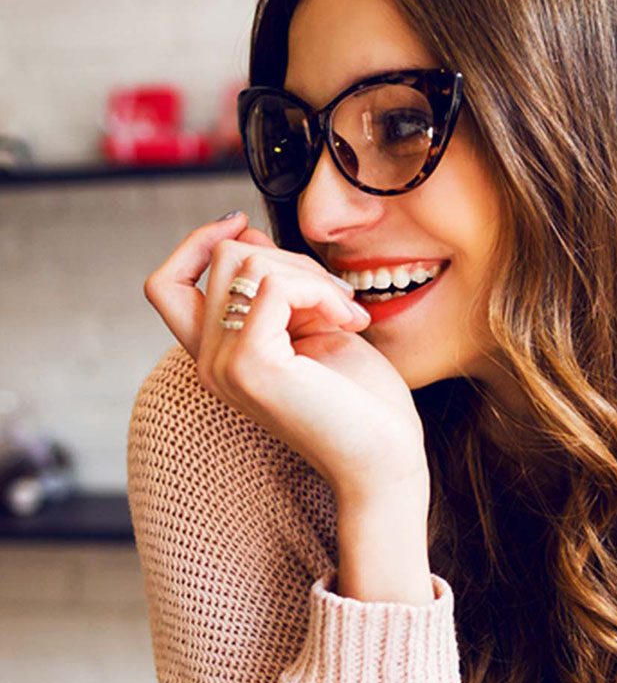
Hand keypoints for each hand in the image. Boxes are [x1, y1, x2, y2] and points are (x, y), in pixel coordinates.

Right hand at [143, 212, 430, 501]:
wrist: (385, 459)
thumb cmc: (362, 401)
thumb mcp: (311, 327)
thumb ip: (275, 288)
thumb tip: (243, 233)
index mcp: (219, 357)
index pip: (166, 284)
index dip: (198, 243)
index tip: (243, 223)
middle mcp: (209, 363)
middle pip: (221, 259)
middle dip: (291, 260)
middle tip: (339, 299)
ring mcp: (224, 365)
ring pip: (246, 264)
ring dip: (312, 276)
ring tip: (349, 314)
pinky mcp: (250, 364)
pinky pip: (271, 286)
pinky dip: (319, 290)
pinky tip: (350, 322)